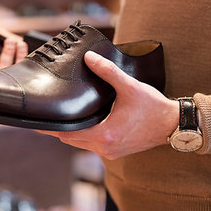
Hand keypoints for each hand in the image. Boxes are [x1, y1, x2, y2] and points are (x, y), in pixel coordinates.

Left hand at [37, 51, 178, 159]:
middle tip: (46, 116)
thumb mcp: (129, 86)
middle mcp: (104, 147)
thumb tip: (89, 58)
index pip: (67, 133)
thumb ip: (108, 71)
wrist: (173, 125)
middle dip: (58, 129)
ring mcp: (110, 152)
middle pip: (70, 140)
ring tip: (62, 117)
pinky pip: (91, 146)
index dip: (50, 127)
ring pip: (80, 144)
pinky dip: (84, 136)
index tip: (37, 122)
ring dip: (71, 133)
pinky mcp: (115, 152)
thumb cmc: (153, 107)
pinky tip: (82, 123)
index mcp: (105, 134)